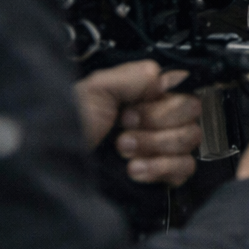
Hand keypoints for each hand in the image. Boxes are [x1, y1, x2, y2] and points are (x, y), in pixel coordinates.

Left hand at [74, 60, 203, 186]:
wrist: (57, 170)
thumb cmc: (67, 128)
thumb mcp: (94, 90)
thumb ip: (134, 75)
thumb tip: (166, 80)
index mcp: (142, 94)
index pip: (184, 85)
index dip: (163, 98)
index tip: (133, 108)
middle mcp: (154, 118)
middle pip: (192, 112)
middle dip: (157, 122)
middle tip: (125, 129)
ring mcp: (160, 146)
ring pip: (190, 138)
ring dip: (155, 145)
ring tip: (124, 151)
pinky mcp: (163, 173)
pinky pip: (186, 167)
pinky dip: (162, 168)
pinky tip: (136, 170)